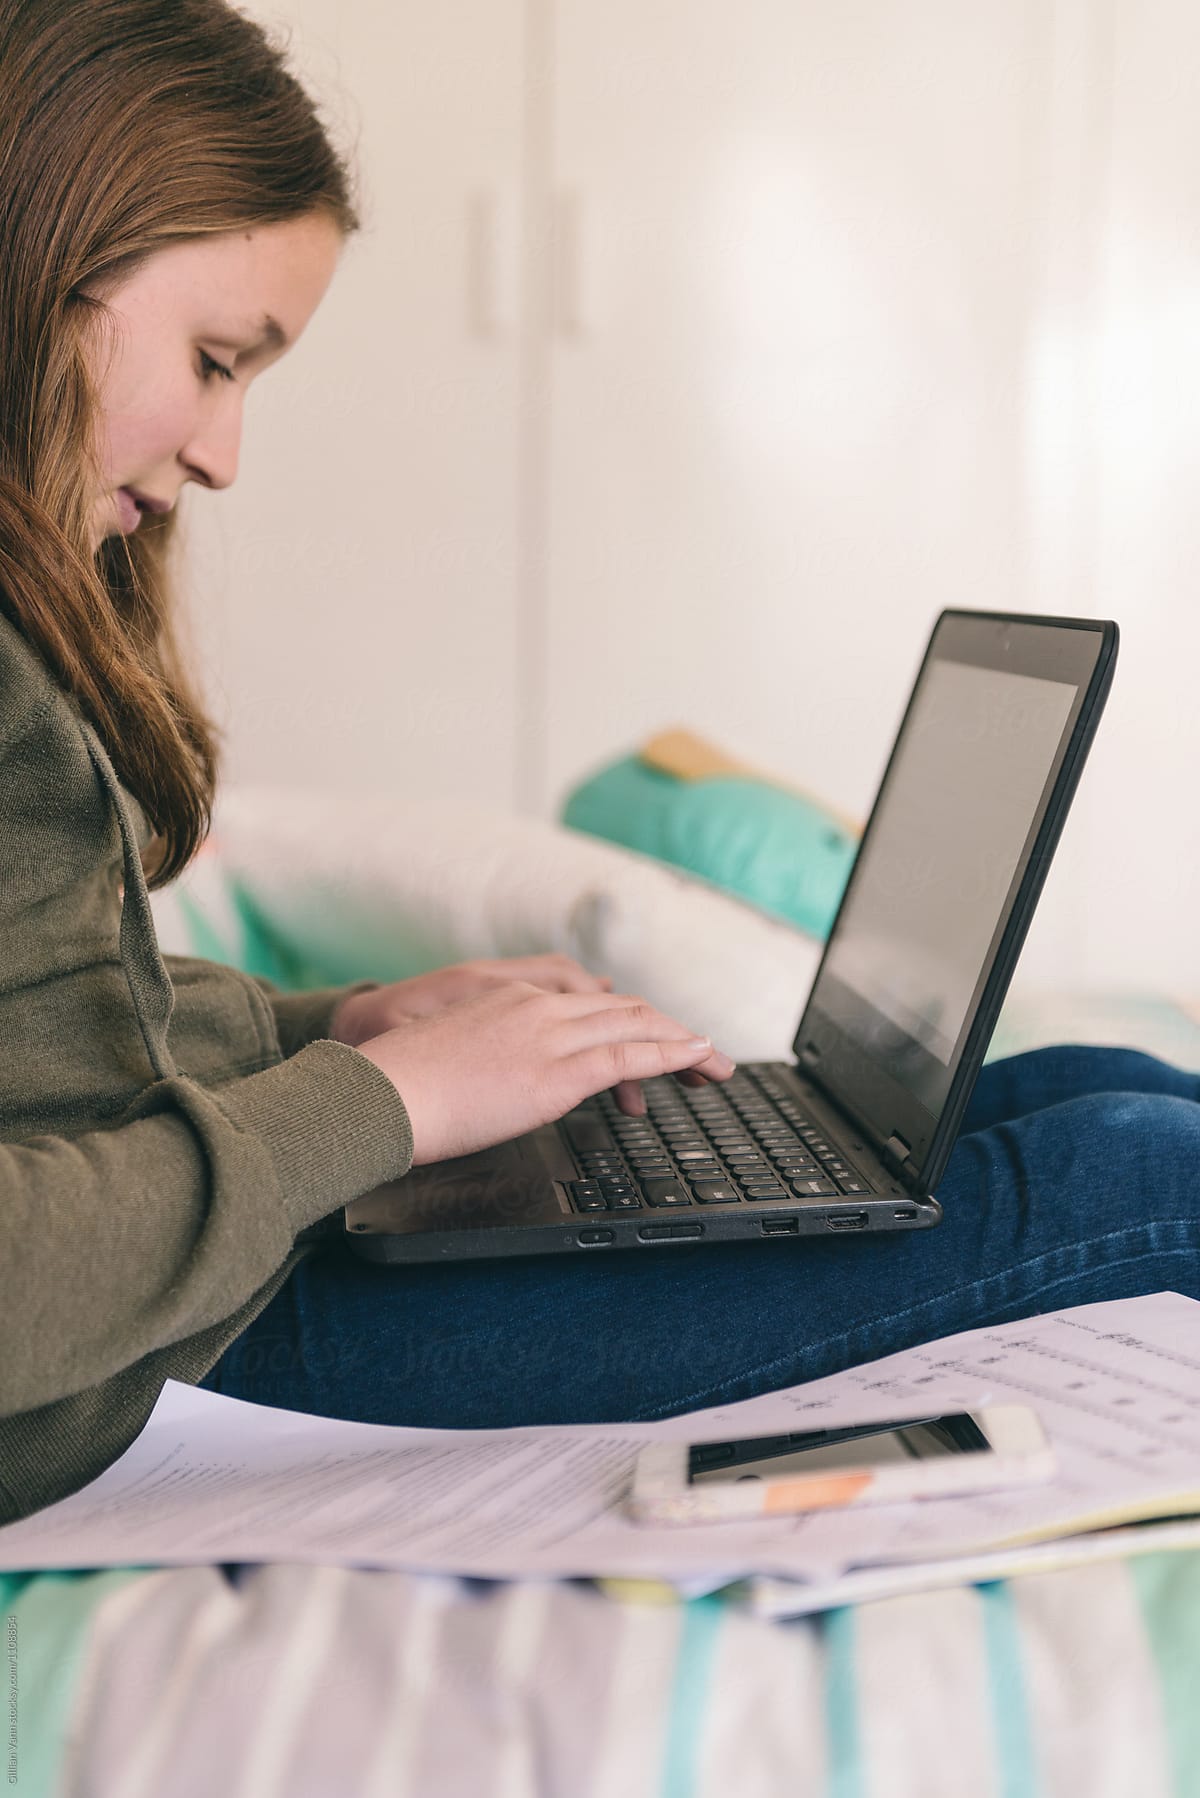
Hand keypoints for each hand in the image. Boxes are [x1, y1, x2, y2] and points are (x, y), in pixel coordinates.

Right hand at [330, 953, 700, 1115]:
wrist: (377, 1094)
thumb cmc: (402, 1091)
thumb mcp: (457, 1064)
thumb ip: (492, 1064)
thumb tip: (506, 1088)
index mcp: (514, 1002)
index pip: (592, 1005)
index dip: (637, 1022)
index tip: (662, 1043)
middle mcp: (538, 1009)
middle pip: (626, 1011)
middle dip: (673, 1032)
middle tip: (709, 1059)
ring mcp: (550, 1036)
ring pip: (638, 1027)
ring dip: (685, 1045)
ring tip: (717, 1065)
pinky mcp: (557, 1070)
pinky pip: (630, 1056)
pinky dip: (673, 1054)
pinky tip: (698, 1059)